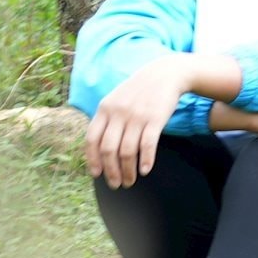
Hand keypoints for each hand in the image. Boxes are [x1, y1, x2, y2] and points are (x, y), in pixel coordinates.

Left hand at [85, 55, 194, 188]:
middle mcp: (118, 113)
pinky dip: (146, 160)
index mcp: (105, 109)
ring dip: (128, 171)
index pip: (92, 140)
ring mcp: (136, 116)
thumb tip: (98, 148)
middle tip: (115, 184)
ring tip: (130, 181)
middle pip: (108, 150)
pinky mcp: (155, 119)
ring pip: (127, 151)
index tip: (97, 174)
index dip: (93, 160)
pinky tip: (146, 170)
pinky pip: (147, 145)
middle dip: (110, 171)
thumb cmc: (140, 90)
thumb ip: (106, 119)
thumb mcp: (117, 99)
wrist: (166, 73)